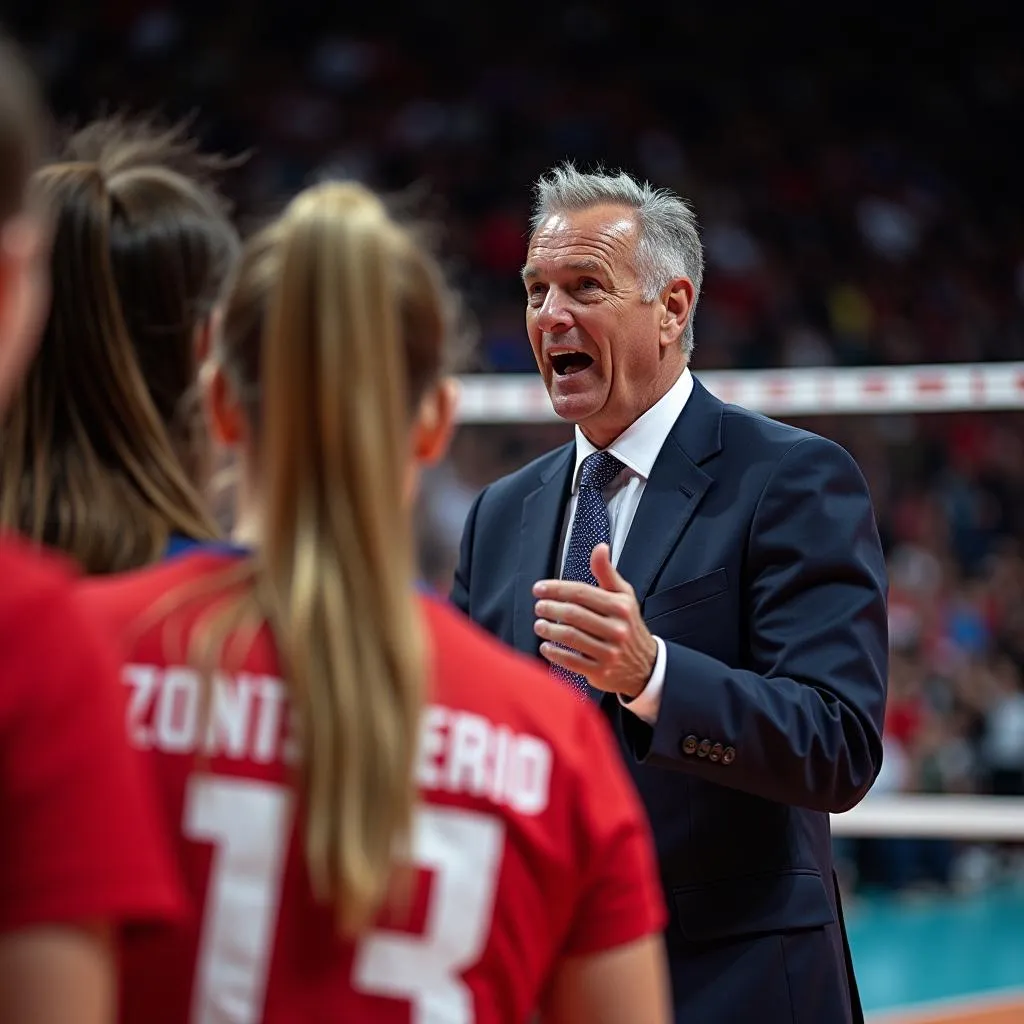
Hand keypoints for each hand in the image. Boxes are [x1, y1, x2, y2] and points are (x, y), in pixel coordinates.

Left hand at [533, 544, 656, 698]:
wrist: (646, 665)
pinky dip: (555, 653)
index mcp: (621, 607)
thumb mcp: (624, 596)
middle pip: (574, 615)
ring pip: (571, 637)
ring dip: (549, 630)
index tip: (539, 588)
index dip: (557, 589)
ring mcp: (609, 652)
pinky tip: (546, 647)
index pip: (582, 593)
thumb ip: (607, 573)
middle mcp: (617, 629)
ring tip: (539, 625)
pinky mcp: (601, 671)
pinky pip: (572, 661)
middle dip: (551, 608)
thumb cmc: (628, 625)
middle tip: (538, 607)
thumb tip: (600, 547)